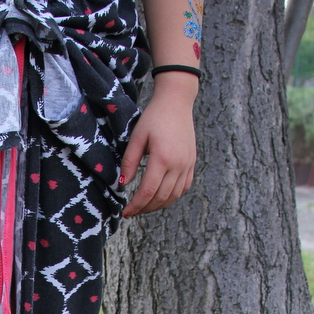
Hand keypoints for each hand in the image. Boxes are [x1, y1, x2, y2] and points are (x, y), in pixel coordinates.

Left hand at [120, 73, 197, 217]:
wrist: (176, 102)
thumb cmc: (153, 117)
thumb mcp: (137, 137)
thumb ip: (129, 162)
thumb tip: (122, 184)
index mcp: (162, 158)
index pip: (148, 191)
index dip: (136, 205)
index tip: (126, 212)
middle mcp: (178, 164)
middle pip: (161, 197)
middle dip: (145, 208)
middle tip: (132, 212)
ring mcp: (187, 164)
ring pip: (173, 196)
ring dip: (158, 205)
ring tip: (144, 207)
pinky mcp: (191, 162)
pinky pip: (183, 188)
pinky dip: (171, 197)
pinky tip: (160, 197)